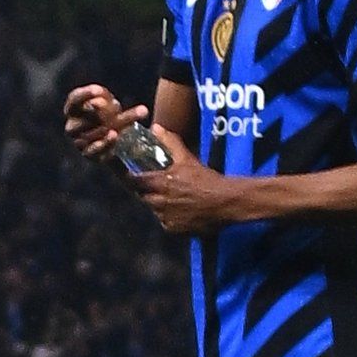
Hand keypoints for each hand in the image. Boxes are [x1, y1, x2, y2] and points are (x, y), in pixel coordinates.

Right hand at [60, 84, 137, 159]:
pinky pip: (94, 150)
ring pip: (91, 134)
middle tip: (113, 108)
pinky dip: (104, 142)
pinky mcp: (89, 155)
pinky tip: (113, 135)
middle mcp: (72, 126)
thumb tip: (100, 103)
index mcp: (74, 110)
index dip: (84, 95)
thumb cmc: (109, 117)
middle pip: (84, 119)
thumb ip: (106, 101)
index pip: (74, 100)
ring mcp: (79, 142)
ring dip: (107, 127)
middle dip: (99, 112)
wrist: (117, 143)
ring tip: (118, 125)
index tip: (98, 90)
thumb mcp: (109, 104)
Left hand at [120, 129, 239, 238]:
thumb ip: (170, 142)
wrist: (226, 202)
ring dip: (156, 204)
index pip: (134, 181)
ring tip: (166, 198)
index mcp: (160, 183)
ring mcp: (166, 217)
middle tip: (151, 186)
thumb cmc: (206, 179)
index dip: (131, 178)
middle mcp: (160, 201)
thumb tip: (155, 127)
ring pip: (153, 210)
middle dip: (145, 191)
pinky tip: (176, 210)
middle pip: (142, 196)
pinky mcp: (175, 229)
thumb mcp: (187, 158)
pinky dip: (167, 217)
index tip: (132, 175)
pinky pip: (164, 222)